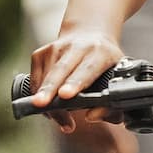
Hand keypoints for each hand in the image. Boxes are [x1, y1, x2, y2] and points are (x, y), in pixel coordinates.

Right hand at [28, 28, 137, 152]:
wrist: (89, 34)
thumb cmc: (105, 64)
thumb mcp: (116, 80)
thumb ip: (110, 105)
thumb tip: (91, 117)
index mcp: (100, 53)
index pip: (87, 69)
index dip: (75, 83)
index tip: (65, 95)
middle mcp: (77, 47)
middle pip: (61, 71)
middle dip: (50, 89)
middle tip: (41, 104)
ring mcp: (56, 48)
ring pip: (46, 77)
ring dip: (46, 99)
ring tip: (54, 117)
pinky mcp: (41, 53)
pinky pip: (35, 79)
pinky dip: (39, 94)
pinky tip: (48, 104)